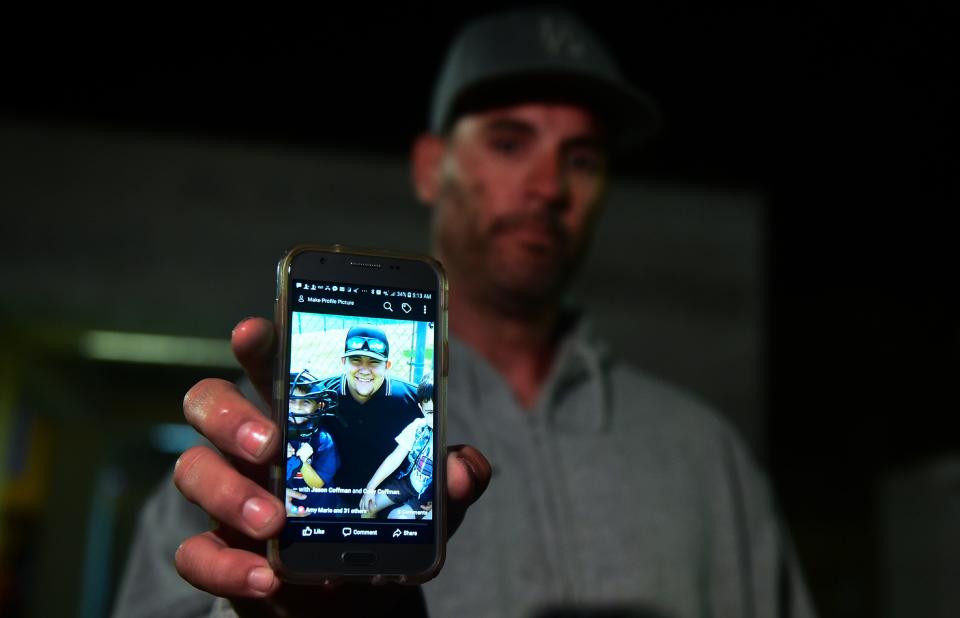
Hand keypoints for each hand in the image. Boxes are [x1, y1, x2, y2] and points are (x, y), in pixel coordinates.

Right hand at [173, 317, 490, 606]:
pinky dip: (223, 567)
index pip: (267, 363)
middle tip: (271, 442)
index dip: (256, 342)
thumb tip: (462, 470)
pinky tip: (265, 578)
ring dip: (229, 493)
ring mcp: (230, 496)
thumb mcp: (422, 500)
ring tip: (274, 522)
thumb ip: (443, 479)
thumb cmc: (378, 524)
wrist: (355, 595)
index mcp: (300, 416)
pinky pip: (195, 553)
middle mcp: (253, 447)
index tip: (257, 330)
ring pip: (192, 472)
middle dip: (230, 416)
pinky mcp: (220, 552)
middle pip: (209, 403)